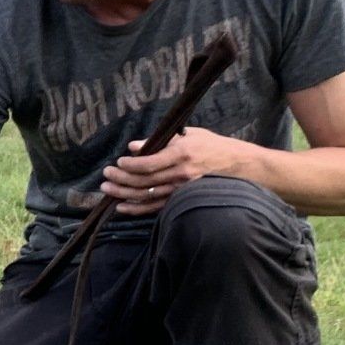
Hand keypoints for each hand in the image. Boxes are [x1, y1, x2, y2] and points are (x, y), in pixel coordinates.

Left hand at [98, 127, 247, 216]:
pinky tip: (122, 207)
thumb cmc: (212, 145)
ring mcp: (182, 190)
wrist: (239, 165)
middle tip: (105, 175)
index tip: (118, 162)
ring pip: (147, 196)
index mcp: (181, 155)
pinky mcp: (183, 200)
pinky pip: (156, 207)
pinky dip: (137, 209)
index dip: (130, 165)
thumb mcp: (190, 135)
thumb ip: (161, 140)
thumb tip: (134, 146)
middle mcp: (181, 174)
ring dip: (124, 194)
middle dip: (121, 179)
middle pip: (144, 181)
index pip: (149, 163)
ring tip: (106, 190)